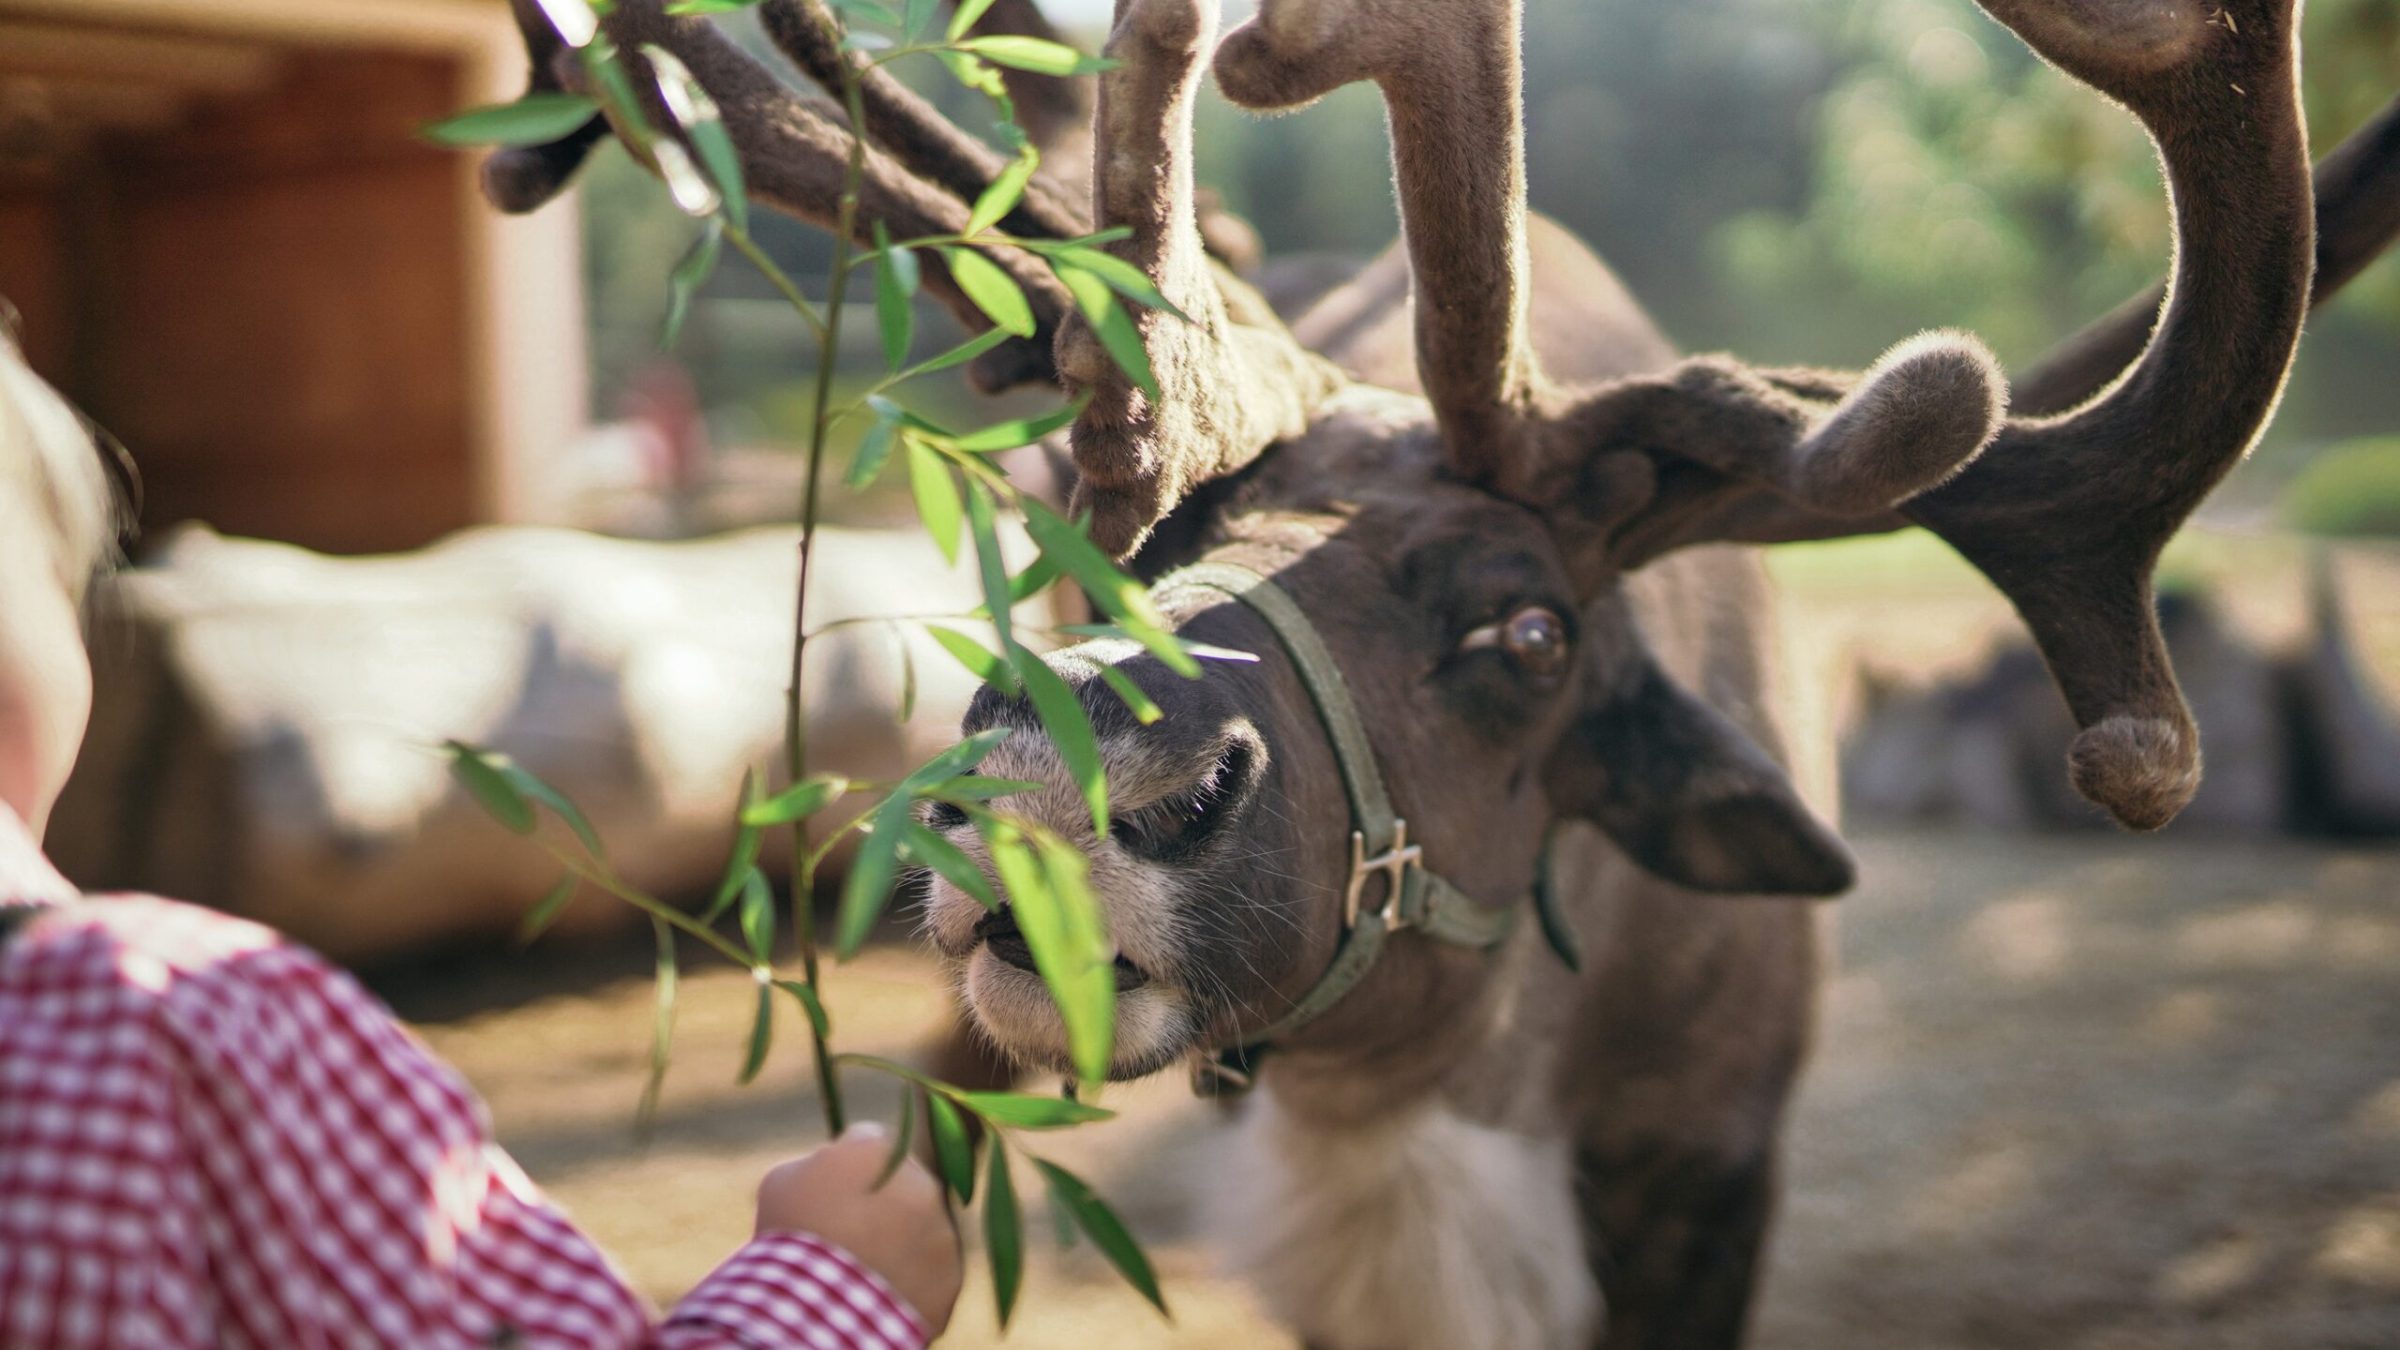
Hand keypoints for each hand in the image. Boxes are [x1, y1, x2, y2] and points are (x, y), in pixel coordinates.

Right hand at [756, 1124, 962, 1336]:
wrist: (813, 1307)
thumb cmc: (790, 1237)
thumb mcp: (783, 1182)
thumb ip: (818, 1163)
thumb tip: (831, 1166)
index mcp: (881, 1149)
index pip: (869, 1143)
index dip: (849, 1168)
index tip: (832, 1193)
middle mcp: (923, 1183)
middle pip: (904, 1187)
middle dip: (882, 1206)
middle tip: (848, 1237)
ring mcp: (943, 1232)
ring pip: (923, 1231)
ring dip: (901, 1244)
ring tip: (861, 1271)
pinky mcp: (950, 1277)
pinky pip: (932, 1274)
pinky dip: (911, 1283)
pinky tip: (878, 1295)